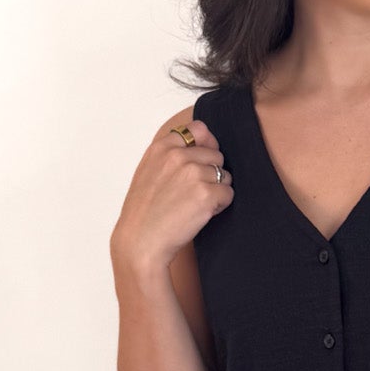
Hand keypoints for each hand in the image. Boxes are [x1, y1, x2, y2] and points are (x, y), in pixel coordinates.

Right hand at [110, 111, 232, 290]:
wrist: (141, 241)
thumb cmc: (143, 212)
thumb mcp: (148, 171)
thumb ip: (171, 154)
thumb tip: (201, 141)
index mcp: (163, 147)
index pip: (199, 129)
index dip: (207, 144)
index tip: (204, 159)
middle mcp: (178, 156)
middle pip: (216, 155)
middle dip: (212, 173)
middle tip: (194, 193)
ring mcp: (194, 174)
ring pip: (225, 175)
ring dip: (217, 191)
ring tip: (195, 205)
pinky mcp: (207, 194)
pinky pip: (228, 194)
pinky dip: (220, 206)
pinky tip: (201, 214)